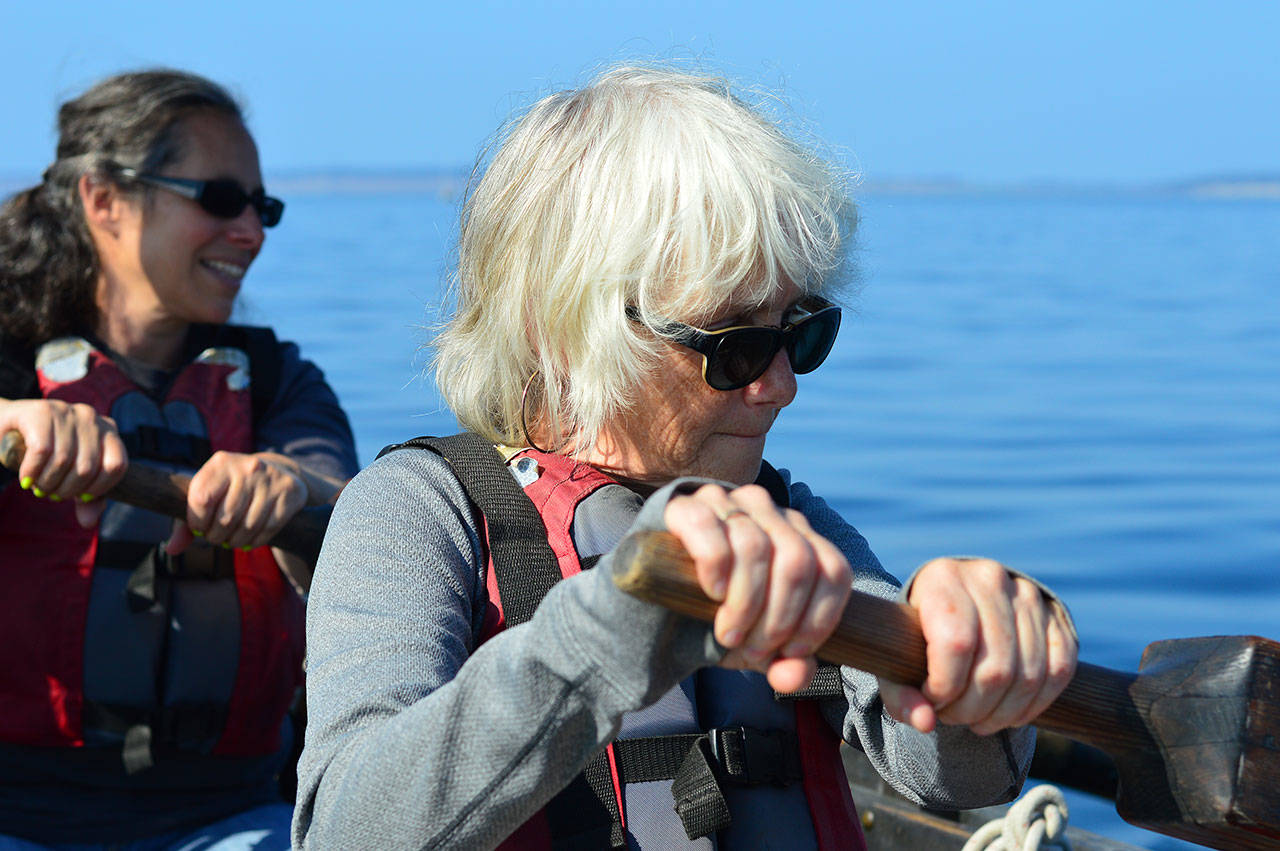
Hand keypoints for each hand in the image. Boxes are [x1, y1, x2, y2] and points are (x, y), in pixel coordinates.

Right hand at [1, 398, 125, 526]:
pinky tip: (26, 478)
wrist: (6, 428)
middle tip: (51, 494)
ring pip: (64, 461)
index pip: (117, 466)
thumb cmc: (45, 455)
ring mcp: (67, 411)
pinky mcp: (41, 411)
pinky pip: (41, 452)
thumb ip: (87, 496)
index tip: (80, 496)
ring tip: (38, 486)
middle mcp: (91, 417)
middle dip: (66, 490)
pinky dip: (31, 472)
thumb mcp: (70, 475)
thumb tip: (89, 521)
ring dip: (47, 483)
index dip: (98, 489)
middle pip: (87, 467)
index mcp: (108, 430)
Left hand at [166, 450, 307, 553]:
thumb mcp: (209, 496)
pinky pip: (269, 528)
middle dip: (217, 536)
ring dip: (236, 541)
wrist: (276, 473)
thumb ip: (186, 523)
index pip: (202, 499)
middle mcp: (247, 466)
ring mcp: (270, 478)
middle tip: (217, 538)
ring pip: (248, 525)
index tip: (199, 529)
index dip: (197, 522)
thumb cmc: (232, 490)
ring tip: (232, 541)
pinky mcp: (289, 492)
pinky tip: (250, 540)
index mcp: (220, 463)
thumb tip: (171, 549)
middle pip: (226, 517)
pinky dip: (256, 541)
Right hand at [663, 483, 851, 693]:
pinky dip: (715, 568)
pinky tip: (712, 592)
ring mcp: (727, 502)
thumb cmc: (715, 619)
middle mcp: (769, 511)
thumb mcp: (759, 645)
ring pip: (754, 547)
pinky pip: (710, 530)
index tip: (792, 651)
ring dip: (745, 604)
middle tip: (753, 648)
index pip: (833, 569)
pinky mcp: (686, 506)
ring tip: (728, 634)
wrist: (654, 605)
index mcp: (798, 536)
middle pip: (797, 561)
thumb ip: (786, 663)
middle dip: (779, 618)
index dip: (820, 617)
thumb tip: (793, 675)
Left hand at [879, 557, 1077, 734]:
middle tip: (954, 717)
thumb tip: (926, 724)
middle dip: (973, 708)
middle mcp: (988, 578)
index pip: (956, 644)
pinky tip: (1011, 715)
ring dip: (1003, 714)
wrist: (951, 606)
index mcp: (943, 578)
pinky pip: (1059, 669)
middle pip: (995, 667)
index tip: (932, 700)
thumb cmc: (917, 638)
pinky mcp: (1054, 613)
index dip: (946, 687)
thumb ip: (899, 696)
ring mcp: (1026, 593)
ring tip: (978, 719)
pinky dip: (1036, 704)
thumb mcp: (894, 663)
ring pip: (1028, 675)